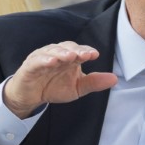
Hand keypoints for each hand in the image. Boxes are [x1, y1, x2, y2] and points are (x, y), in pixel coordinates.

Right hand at [2, 42, 118, 117]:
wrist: (30, 97)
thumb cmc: (53, 88)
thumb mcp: (77, 88)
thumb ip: (94, 82)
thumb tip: (115, 79)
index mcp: (69, 57)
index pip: (79, 50)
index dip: (86, 51)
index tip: (95, 55)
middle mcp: (56, 54)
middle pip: (67, 47)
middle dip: (76, 50)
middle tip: (85, 55)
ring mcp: (42, 58)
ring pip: (52, 51)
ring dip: (61, 52)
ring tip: (70, 56)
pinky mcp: (30, 66)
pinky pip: (37, 61)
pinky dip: (44, 60)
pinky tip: (52, 61)